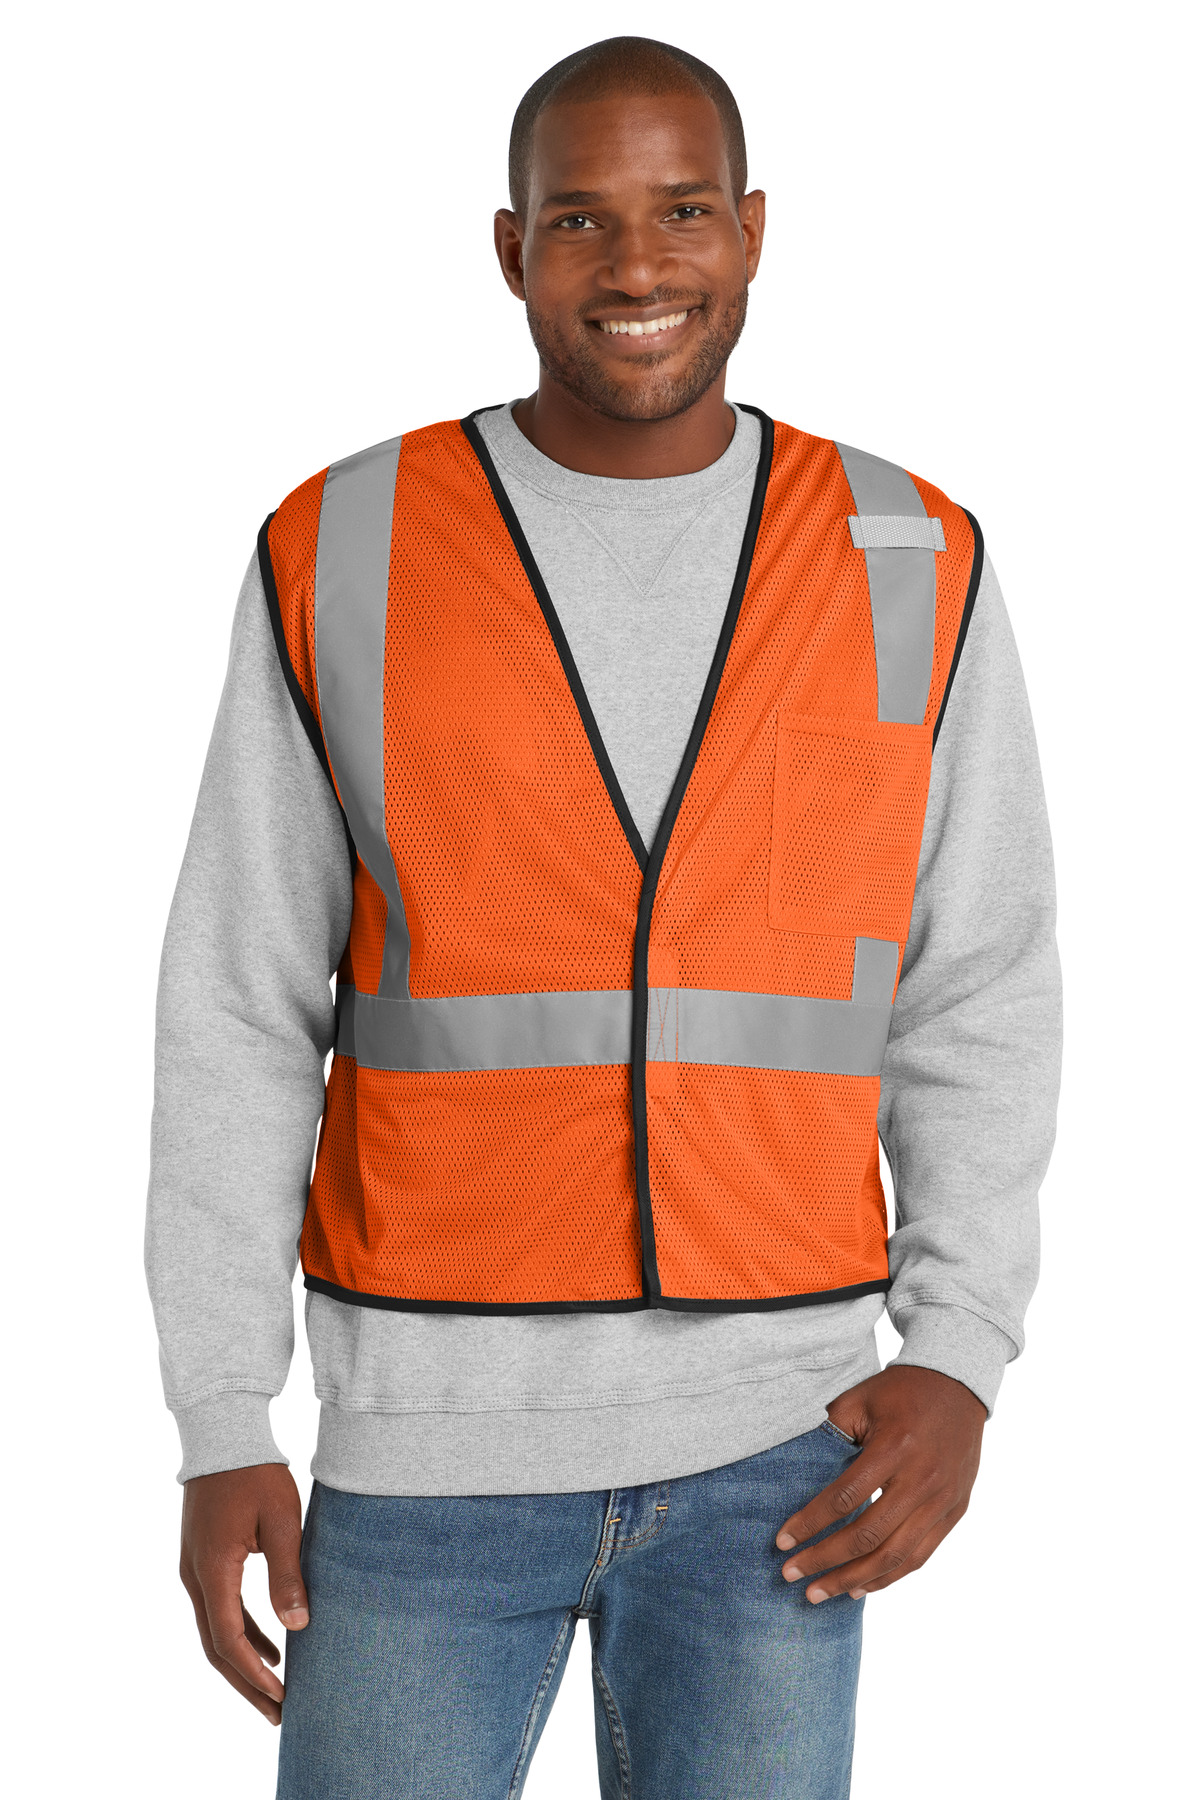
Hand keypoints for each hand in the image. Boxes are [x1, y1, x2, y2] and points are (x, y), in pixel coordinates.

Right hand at [180, 1463, 308, 1724]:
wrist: (223, 1434)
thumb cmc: (256, 1474)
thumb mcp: (282, 1521)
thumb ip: (287, 1574)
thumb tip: (299, 1626)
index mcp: (213, 1571)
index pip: (229, 1640)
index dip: (255, 1674)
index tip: (282, 1698)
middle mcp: (195, 1577)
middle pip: (216, 1647)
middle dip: (247, 1683)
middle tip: (278, 1714)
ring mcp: (195, 1569)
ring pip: (215, 1632)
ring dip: (244, 1662)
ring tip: (276, 1691)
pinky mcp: (203, 1560)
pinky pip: (219, 1609)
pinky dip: (242, 1633)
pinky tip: (271, 1644)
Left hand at [776, 1365, 984, 1603]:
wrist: (957, 1386)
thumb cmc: (900, 1392)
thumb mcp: (859, 1400)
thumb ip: (830, 1434)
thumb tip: (795, 1470)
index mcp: (894, 1448)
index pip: (845, 1498)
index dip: (810, 1523)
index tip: (782, 1541)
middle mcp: (922, 1480)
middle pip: (868, 1536)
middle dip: (825, 1561)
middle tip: (790, 1575)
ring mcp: (942, 1501)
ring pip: (895, 1557)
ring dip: (853, 1580)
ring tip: (819, 1593)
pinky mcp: (954, 1512)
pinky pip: (919, 1556)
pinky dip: (888, 1578)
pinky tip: (859, 1588)